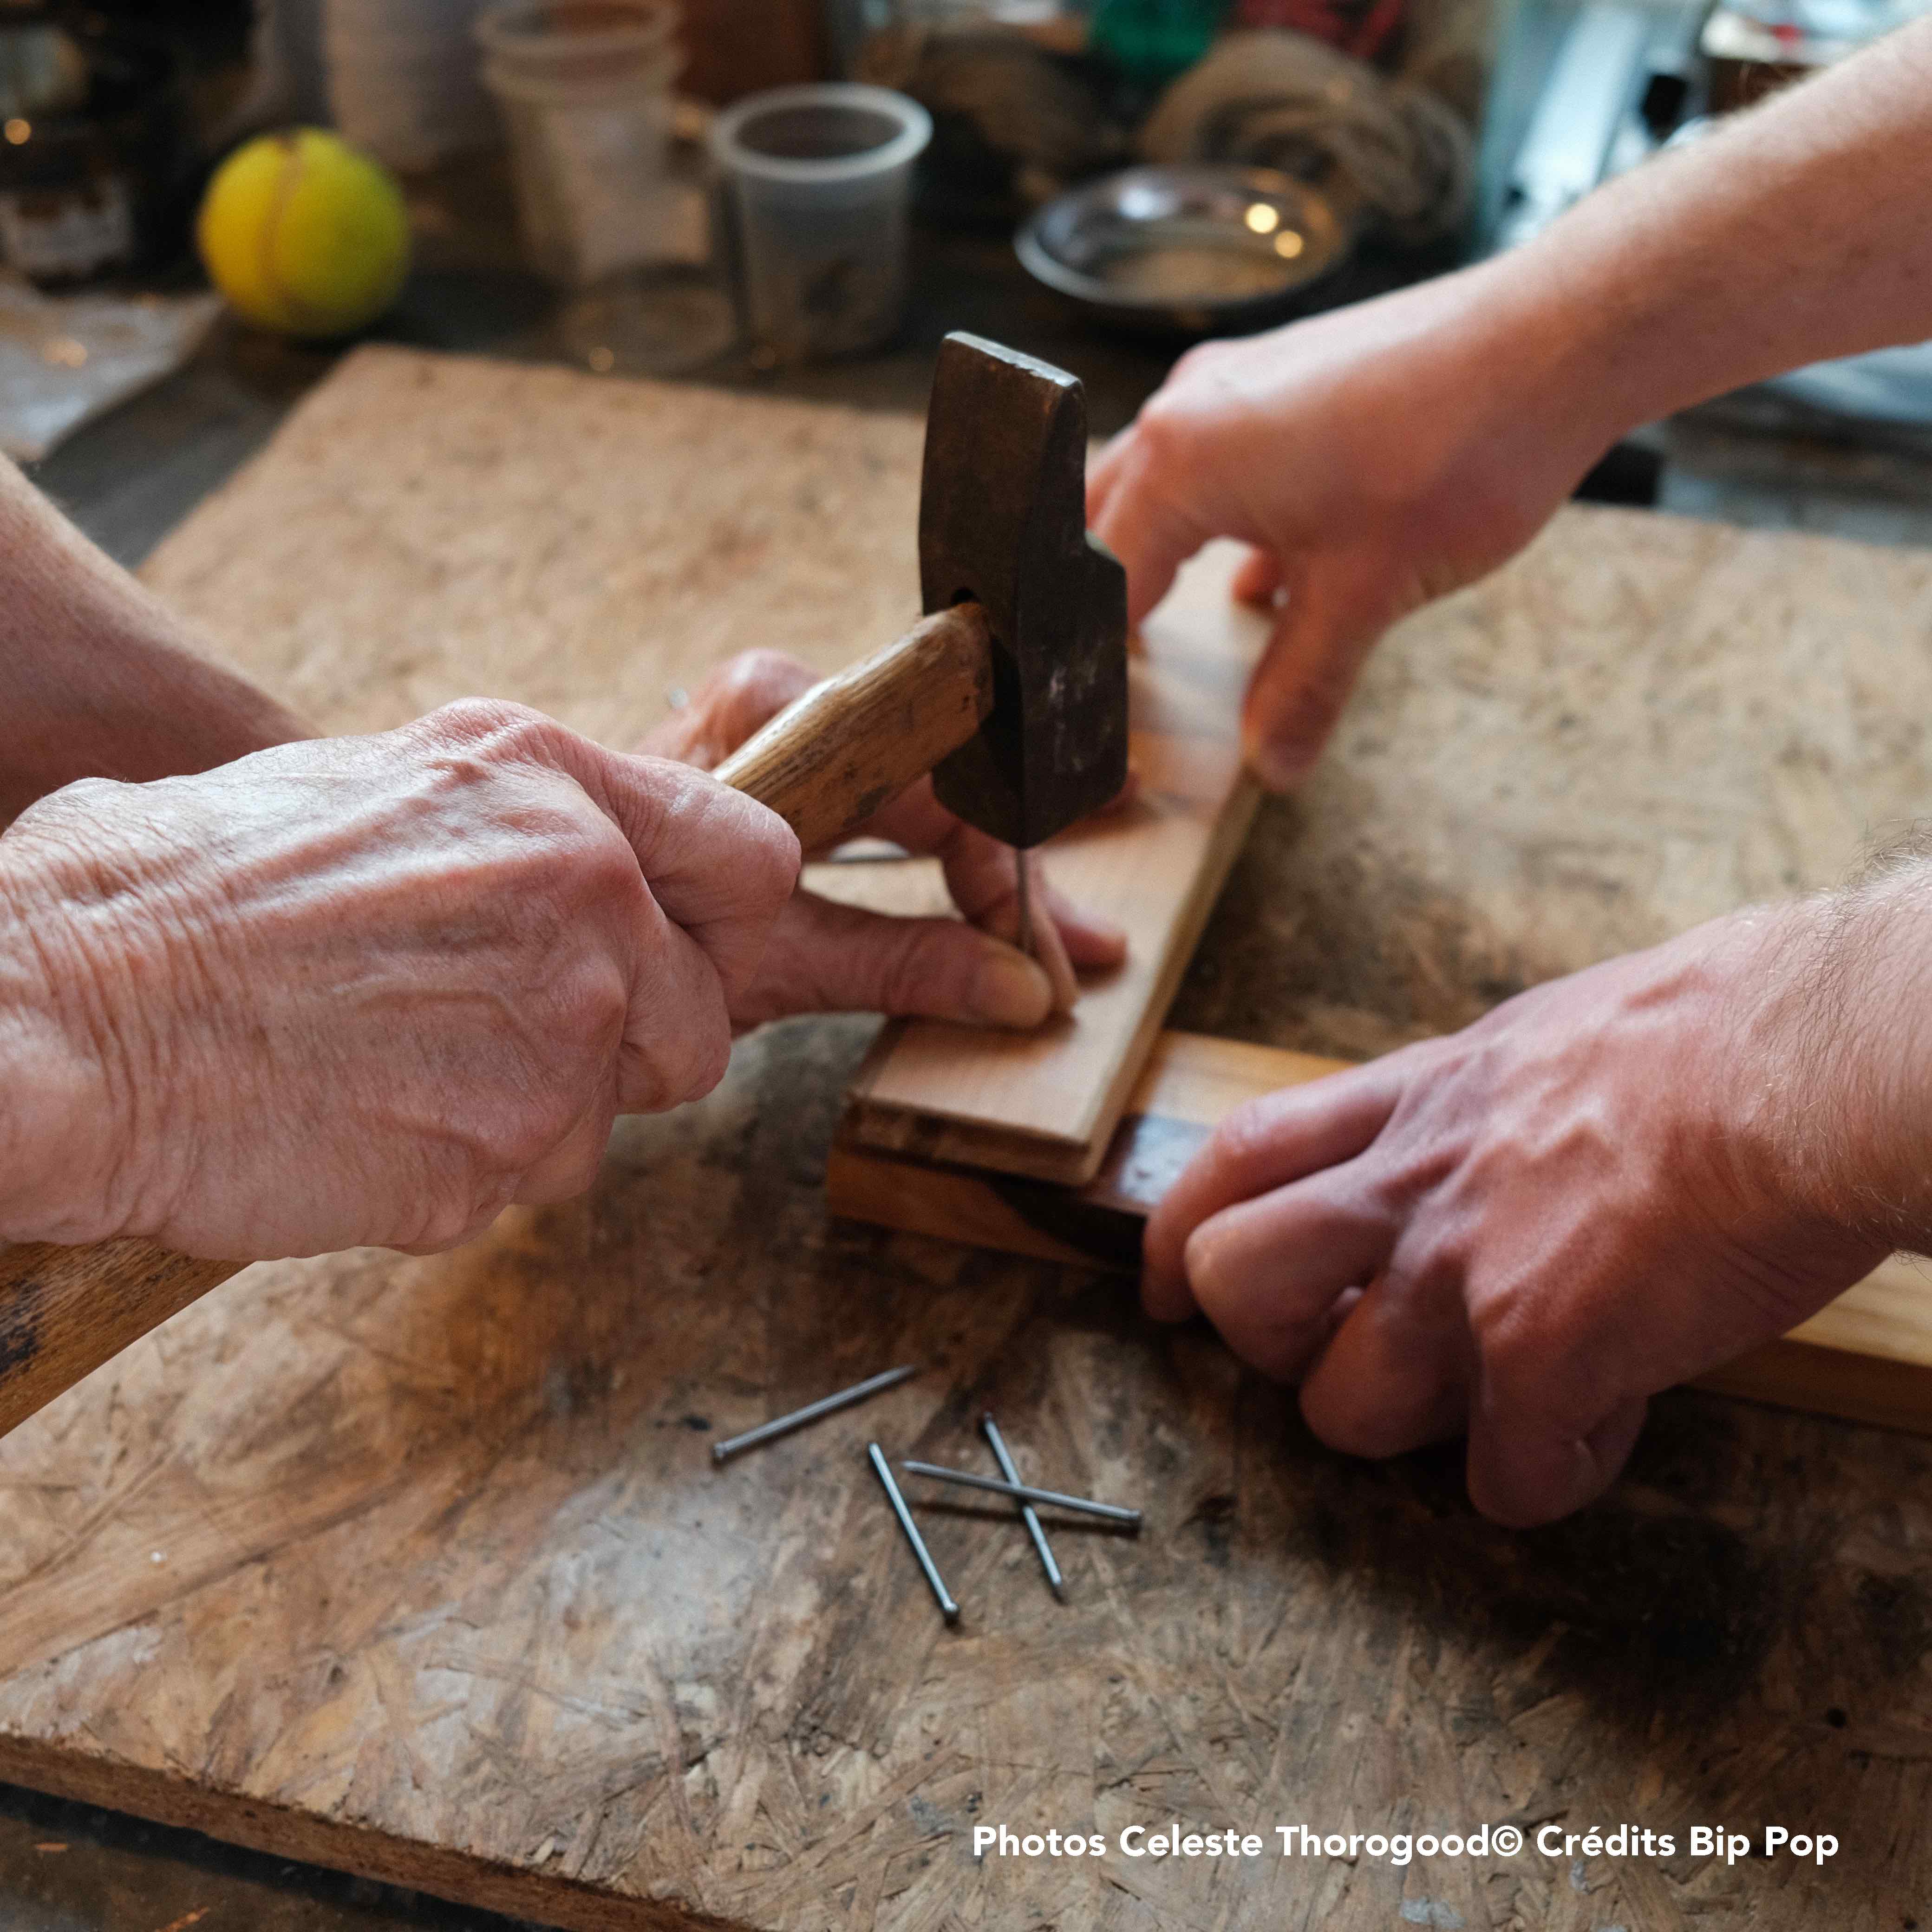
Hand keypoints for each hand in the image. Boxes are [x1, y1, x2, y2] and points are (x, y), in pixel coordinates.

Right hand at [1, 700, 798, 1258]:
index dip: (723, 923)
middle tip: (499, 1042)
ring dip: (539, 1115)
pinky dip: (470, 1174)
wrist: (61, 1016)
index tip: (685, 955)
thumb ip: (509, 832)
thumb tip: (565, 871)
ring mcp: (561, 1025)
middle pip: (702, 1015)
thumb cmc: (171, 897)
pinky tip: (370, 1128)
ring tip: (404, 1076)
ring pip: (619, 1112)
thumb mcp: (370, 788)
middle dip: (626, 1046)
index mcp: (547, 784)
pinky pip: (537, 1179)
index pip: (748, 860)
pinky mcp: (512, 1145)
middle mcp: (585, 892)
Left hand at [639, 650, 1126, 1030]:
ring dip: (999, 866)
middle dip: (1018, 877)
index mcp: (782, 723)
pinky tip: (1004, 892)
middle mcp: (789, 709)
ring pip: (928, 794)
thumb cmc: (637, 925)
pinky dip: (950, 860)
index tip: (1036, 951)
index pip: (934, 787)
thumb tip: (1025, 993)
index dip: (1001, 873)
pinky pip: (893, 807)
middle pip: (944, 786)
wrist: (545, 911)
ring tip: (1070, 921)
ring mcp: (788, 736)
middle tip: (1088, 945)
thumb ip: (901, 967)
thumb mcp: (777, 960)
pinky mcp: (784, 774)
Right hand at [1087, 263, 1620, 791]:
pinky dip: (1227, 522)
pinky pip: (1225, 461)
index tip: (1110, 713)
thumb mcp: (1364, 596)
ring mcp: (1237, 382)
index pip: (1102, 579)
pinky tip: (1265, 576)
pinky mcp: (1288, 375)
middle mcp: (1190, 410)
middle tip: (1117, 669)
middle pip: (1105, 520)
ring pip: (1164, 483)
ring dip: (1164, 552)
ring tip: (1170, 623)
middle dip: (1108, 596)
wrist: (1552, 343)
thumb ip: (1301, 685)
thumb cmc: (1453, 454)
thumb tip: (1271, 761)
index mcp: (1181, 461)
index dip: (1100, 656)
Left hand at [1143, 906, 1890, 1524]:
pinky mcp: (1545, 1355)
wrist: (1813, 1061)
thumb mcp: (1542, 1037)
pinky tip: (1598, 1431)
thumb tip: (1461, 1138)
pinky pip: (1503, 1480)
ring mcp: (1465, 1273)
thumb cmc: (1717, 1031)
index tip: (1168, 1291)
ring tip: (1488, 1399)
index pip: (1233, 1157)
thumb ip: (1470, 1101)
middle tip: (1342, 1353)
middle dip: (1268, 1345)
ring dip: (1405, 1428)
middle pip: (1236, 1286)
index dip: (1176, 1234)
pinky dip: (1546, 1478)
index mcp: (1415, 1101)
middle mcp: (1413, 1184)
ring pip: (1341, 1408)